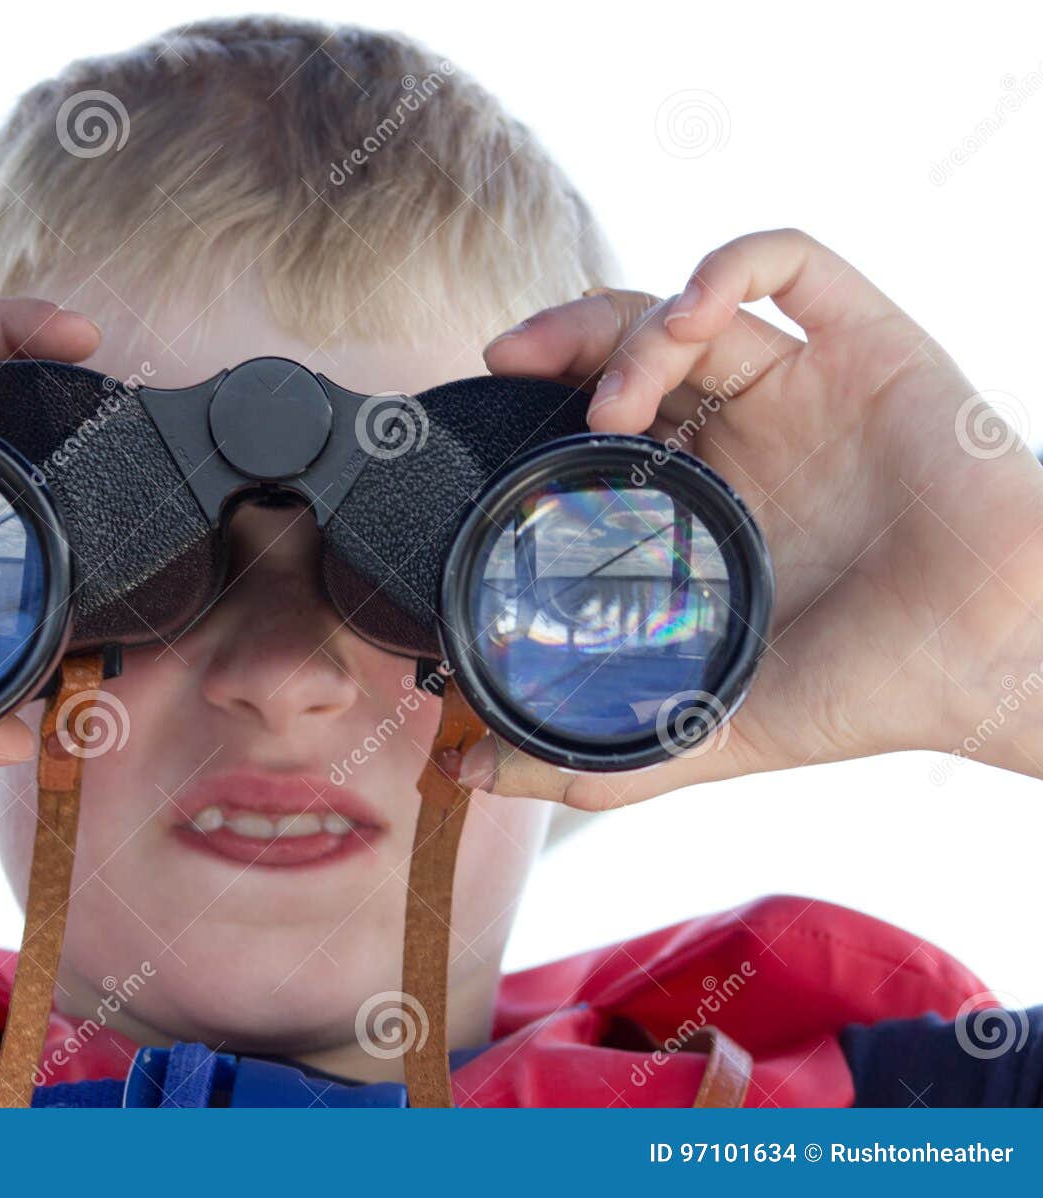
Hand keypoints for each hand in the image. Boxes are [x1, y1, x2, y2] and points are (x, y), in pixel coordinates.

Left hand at [470, 228, 1042, 807]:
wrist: (994, 669)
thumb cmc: (872, 694)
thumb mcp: (707, 727)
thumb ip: (597, 756)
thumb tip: (476, 778)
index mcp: (709, 499)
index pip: (604, 415)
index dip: (544, 395)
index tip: (491, 402)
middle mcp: (751, 433)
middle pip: (634, 344)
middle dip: (565, 338)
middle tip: (512, 361)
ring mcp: (811, 386)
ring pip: (697, 305)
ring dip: (635, 329)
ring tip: (614, 400)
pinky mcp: (874, 347)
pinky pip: (796, 263)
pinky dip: (729, 265)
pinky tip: (691, 311)